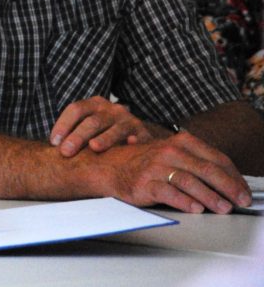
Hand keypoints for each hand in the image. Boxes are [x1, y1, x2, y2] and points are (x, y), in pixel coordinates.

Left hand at [50, 96, 151, 156]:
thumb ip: (72, 133)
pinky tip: (130, 146)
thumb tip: (49, 148)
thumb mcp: (88, 128)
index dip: (63, 125)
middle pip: (92, 121)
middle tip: (66, 152)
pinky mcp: (143, 132)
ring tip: (94, 147)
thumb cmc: (103, 134)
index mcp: (93, 105)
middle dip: (77, 136)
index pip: (75, 110)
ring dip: (104, 138)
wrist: (135, 134)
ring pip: (115, 128)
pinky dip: (133, 141)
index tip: (53, 142)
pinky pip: (138, 136)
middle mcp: (111, 109)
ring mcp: (128, 120)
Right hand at [93, 131, 251, 213]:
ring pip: (190, 181)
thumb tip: (228, 180)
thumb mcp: (171, 155)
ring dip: (211, 197)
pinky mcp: (145, 182)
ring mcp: (156, 166)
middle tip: (241, 201)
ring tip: (223, 208)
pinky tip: (196, 209)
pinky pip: (169, 192)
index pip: (216, 158)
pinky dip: (185, 202)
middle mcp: (169, 151)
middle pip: (207, 169)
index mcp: (180, 142)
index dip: (234, 176)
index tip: (244, 191)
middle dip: (229, 187)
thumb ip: (196, 162)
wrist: (108, 166)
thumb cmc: (143, 163)